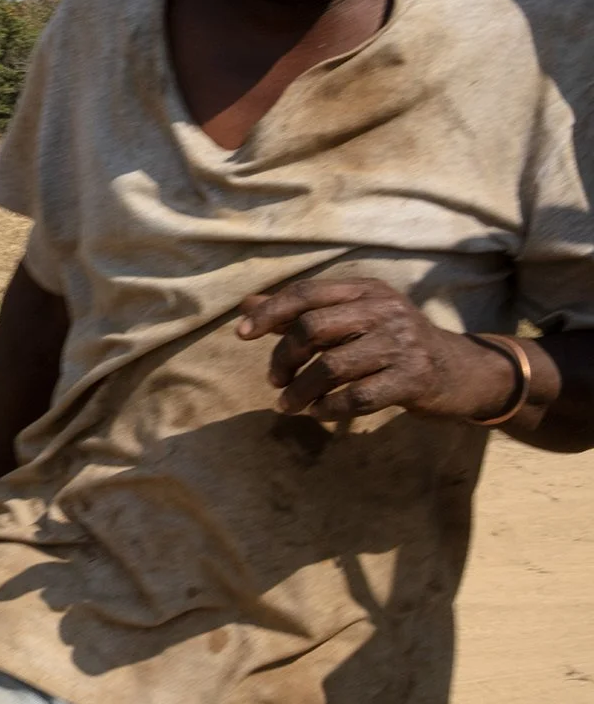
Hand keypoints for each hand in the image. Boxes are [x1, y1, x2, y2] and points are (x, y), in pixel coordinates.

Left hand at [236, 278, 514, 421]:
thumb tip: (247, 306)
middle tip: (275, 380)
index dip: (269, 314)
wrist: (462, 371)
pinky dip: (329, 408)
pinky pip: (357, 397)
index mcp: (366, 290)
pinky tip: (318, 412)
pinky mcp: (413, 379)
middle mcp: (385, 310)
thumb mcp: (354, 318)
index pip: (306, 294)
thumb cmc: (393, 343)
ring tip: (288, 405)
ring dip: (300, 390)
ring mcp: (402, 344)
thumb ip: (302, 312)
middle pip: (313, 328)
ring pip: (332, 366)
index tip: (241, 335)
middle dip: (283, 357)